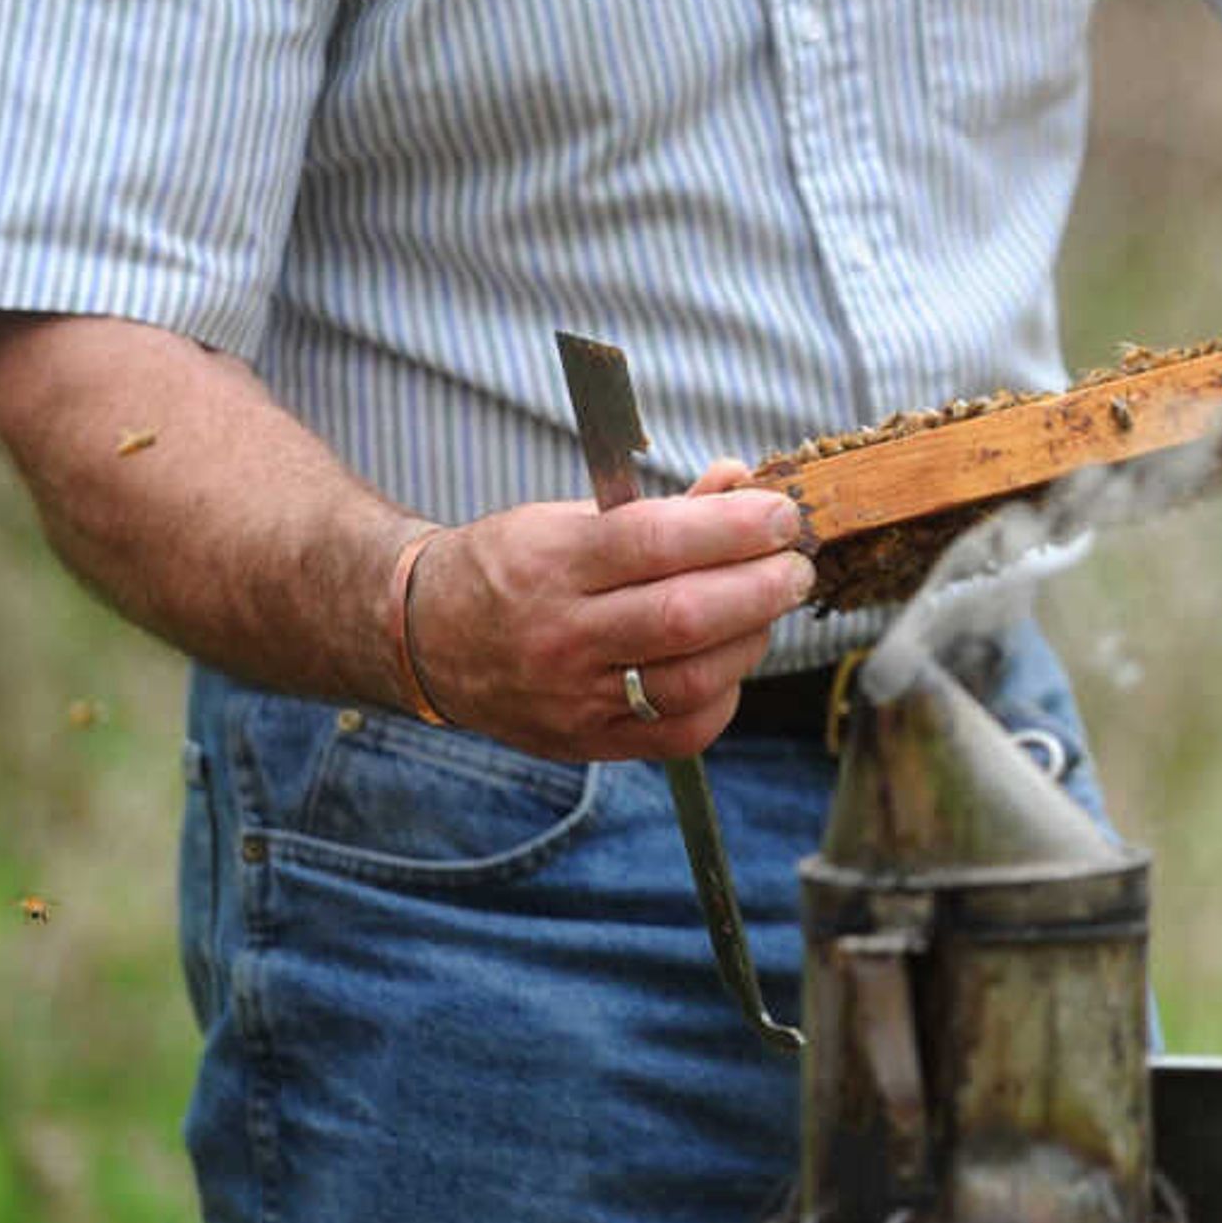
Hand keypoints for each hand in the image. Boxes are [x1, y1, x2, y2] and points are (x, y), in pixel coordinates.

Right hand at [401, 458, 814, 760]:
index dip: (734, 528)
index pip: (658, 542)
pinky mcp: (585, 741)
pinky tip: (730, 662)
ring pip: (692, 679)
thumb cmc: (512, 565)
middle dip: (761, 588)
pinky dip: (724, 694)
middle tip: (796, 566)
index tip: (782, 516)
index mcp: (553, 562)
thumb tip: (742, 481)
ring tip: (768, 607)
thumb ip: (662, 509)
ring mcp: (572, 697)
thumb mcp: (570, 518)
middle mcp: (561, 634)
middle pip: (685, 618)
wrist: (425, 637)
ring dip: (752, 639)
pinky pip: (679, 731)